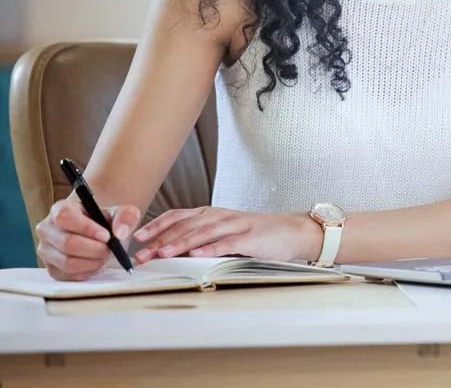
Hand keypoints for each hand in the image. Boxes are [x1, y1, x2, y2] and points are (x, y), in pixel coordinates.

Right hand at [35, 200, 140, 280]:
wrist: (96, 233)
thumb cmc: (104, 220)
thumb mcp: (119, 212)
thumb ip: (126, 216)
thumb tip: (120, 233)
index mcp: (60, 209)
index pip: (65, 217)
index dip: (87, 228)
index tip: (106, 235)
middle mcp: (47, 229)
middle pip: (67, 243)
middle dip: (95, 249)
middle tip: (111, 249)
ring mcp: (46, 251)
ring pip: (67, 262)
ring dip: (92, 262)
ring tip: (105, 256)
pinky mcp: (51, 269)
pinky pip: (69, 276)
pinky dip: (88, 272)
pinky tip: (97, 263)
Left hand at [132, 207, 320, 263]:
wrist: (292, 231)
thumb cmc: (257, 235)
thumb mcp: (225, 233)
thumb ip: (202, 239)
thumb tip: (170, 251)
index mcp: (212, 214)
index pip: (178, 216)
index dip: (157, 226)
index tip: (138, 238)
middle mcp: (221, 216)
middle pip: (185, 226)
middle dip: (161, 240)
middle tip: (142, 254)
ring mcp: (236, 225)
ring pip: (203, 233)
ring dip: (180, 243)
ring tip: (162, 253)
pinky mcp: (250, 238)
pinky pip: (227, 243)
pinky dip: (210, 249)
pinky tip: (196, 255)